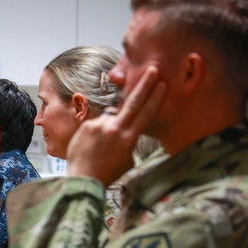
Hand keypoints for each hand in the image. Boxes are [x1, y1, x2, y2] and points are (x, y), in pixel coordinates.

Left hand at [66, 65, 166, 186]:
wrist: (83, 178)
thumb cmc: (108, 172)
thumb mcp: (127, 158)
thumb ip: (129, 139)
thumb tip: (126, 129)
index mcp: (129, 138)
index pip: (146, 113)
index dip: (155, 98)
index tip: (163, 83)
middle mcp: (115, 128)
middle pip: (132, 102)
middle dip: (144, 85)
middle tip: (152, 69)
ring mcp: (100, 125)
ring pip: (110, 117)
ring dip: (109, 125)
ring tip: (101, 145)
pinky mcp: (86, 125)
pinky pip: (96, 123)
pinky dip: (97, 130)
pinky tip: (92, 145)